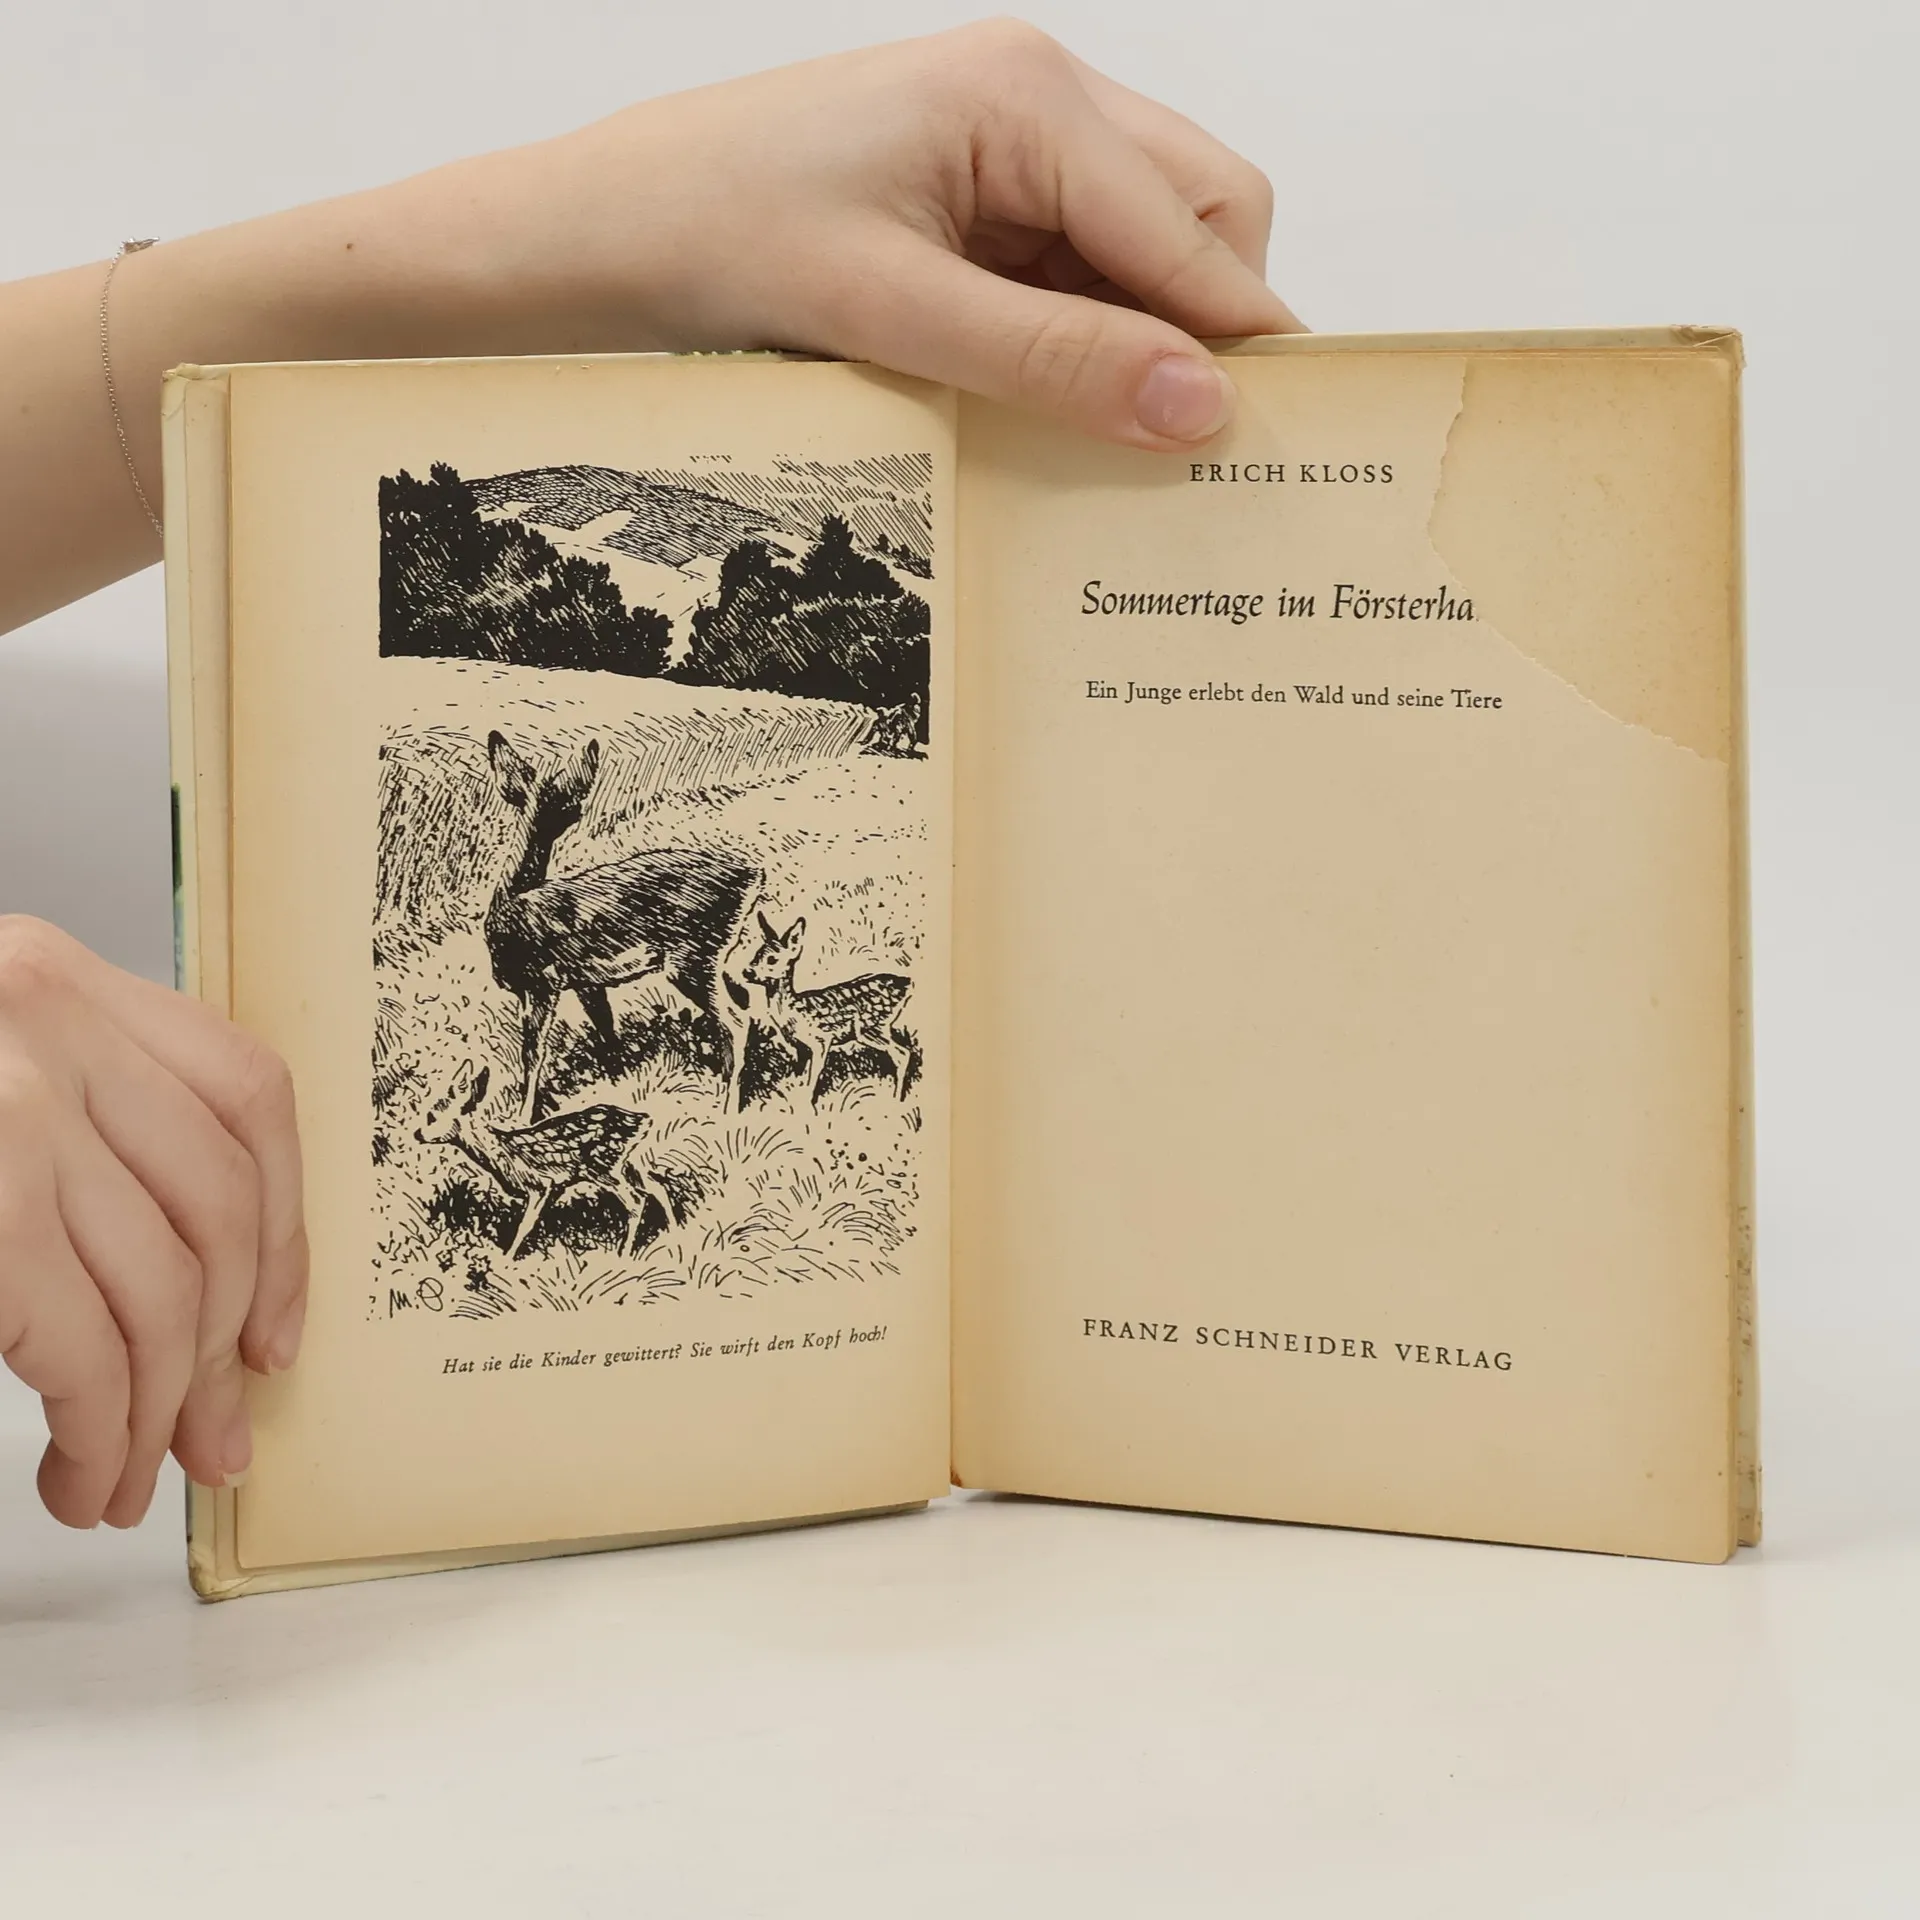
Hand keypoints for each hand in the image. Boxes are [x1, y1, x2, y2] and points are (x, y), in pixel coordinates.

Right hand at [0, 918, 306, 1527]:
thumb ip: (70, 1134)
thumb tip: (205, 1291)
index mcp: (50, 977)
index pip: (246, 1095)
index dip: (286, 1226)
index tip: (278, 1327)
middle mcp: (43, 1021)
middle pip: (220, 1207)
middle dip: (225, 1349)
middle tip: (212, 1442)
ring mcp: (12, 1108)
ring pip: (165, 1290)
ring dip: (158, 1413)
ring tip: (123, 1480)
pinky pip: (87, 1346)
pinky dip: (101, 1429)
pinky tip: (78, 1470)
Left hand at [438, 19, 1298, 446]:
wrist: (604, 228)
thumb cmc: (719, 236)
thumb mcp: (896, 313)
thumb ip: (1056, 358)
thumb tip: (1200, 409)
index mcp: (1029, 95)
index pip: (1195, 225)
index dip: (1242, 336)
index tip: (1282, 439)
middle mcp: (1039, 94)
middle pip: (1199, 211)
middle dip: (1203, 323)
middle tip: (1183, 443)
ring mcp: (1011, 137)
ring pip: (1147, 240)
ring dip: (1141, 331)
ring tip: (1106, 430)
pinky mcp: (979, 186)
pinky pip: (1079, 259)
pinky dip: (1085, 328)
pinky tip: (1050, 393)